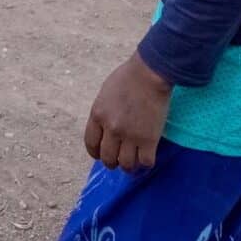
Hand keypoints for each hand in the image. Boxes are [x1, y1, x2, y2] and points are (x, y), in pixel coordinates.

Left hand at [84, 53, 171, 171]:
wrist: (148, 74)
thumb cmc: (127, 77)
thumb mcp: (105, 93)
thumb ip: (103, 112)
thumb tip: (104, 128)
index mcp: (97, 115)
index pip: (91, 144)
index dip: (96, 153)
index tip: (101, 155)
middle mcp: (111, 128)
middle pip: (107, 158)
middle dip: (112, 162)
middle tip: (119, 161)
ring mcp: (130, 135)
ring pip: (126, 164)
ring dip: (129, 166)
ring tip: (133, 162)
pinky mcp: (149, 140)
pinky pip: (145, 162)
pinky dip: (146, 163)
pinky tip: (147, 157)